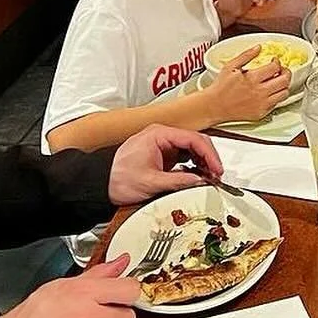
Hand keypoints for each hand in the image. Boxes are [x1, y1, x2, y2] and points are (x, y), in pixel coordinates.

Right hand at [0, 255, 139, 317]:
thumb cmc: (35, 314)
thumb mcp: (63, 284)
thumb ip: (97, 274)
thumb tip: (119, 263)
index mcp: (84, 293)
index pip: (129, 290)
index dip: (129, 289)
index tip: (124, 291)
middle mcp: (88, 317)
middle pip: (128, 316)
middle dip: (120, 312)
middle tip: (107, 310)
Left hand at [107, 125, 222, 205]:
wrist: (100, 183)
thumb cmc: (117, 179)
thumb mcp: (151, 183)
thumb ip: (179, 181)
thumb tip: (201, 181)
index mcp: (159, 134)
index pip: (194, 138)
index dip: (209, 154)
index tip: (217, 169)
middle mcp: (161, 136)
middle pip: (195, 142)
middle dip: (208, 158)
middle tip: (217, 174)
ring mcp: (162, 145)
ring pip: (191, 149)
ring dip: (202, 162)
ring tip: (210, 177)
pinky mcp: (161, 155)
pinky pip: (183, 157)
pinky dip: (193, 166)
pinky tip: (198, 176)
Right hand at [196, 47, 291, 124]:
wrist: (214, 106)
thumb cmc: (220, 87)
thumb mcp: (230, 66)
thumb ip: (246, 55)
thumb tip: (259, 47)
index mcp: (252, 78)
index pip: (275, 67)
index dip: (277, 62)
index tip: (274, 61)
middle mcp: (259, 92)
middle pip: (285, 80)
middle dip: (286, 72)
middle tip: (281, 70)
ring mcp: (262, 104)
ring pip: (284, 93)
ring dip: (284, 85)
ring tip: (277, 81)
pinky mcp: (261, 113)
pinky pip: (277, 104)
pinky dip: (276, 96)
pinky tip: (270, 92)